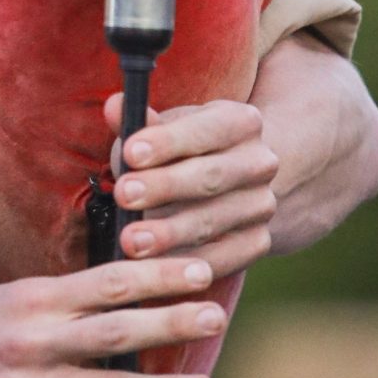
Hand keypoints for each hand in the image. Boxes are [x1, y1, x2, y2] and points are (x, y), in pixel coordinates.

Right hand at [0, 256, 227, 377]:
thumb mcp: (8, 298)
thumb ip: (60, 298)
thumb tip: (121, 288)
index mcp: (33, 299)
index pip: (106, 282)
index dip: (156, 276)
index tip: (198, 270)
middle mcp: (34, 340)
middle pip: (115, 331)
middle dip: (170, 324)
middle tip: (214, 316)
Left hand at [108, 94, 279, 278]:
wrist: (231, 182)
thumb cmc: (183, 148)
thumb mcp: (166, 127)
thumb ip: (139, 120)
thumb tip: (115, 106)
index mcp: (241, 122)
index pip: (204, 130)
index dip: (167, 142)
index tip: (131, 152)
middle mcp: (259, 163)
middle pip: (209, 177)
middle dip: (164, 187)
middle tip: (123, 195)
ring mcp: (262, 205)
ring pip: (213, 220)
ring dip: (170, 233)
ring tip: (131, 240)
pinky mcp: (258, 242)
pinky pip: (223, 259)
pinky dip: (190, 266)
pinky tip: (159, 271)